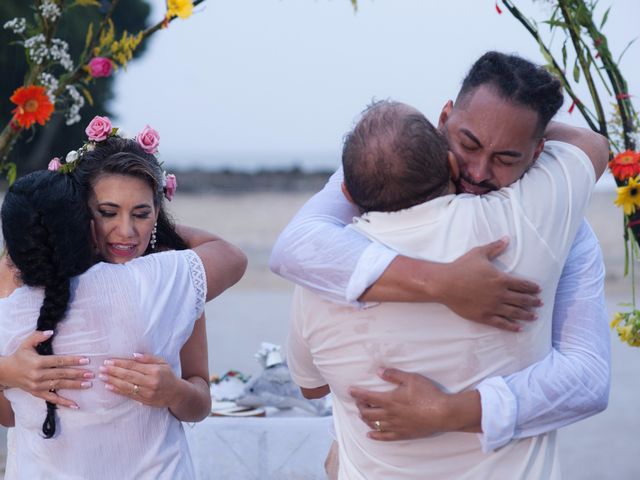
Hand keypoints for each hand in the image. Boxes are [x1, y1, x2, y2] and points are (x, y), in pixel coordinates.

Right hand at [0, 330, 93, 408]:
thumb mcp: (26, 343)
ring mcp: (37, 386)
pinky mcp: (36, 393)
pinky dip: (64, 402)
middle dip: (77, 374)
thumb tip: (51, 331)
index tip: (86, 360)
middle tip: (91, 374)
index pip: (59, 361)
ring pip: (59, 385)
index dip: (73, 360)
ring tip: (87, 384)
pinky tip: (75, 405)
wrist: (4, 372)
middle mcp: (38, 375)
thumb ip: (38, 336)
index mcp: (37, 362)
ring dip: (74, 385)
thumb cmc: (19, 356)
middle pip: (61, 374)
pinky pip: (52, 399)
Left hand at [99, 353, 180, 407]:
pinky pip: (128, 395)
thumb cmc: (168, 375)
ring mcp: (147, 392)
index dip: (120, 363)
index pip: (133, 366)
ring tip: (102, 377)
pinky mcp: (144, 400)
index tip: (108, 361)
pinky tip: (109, 387)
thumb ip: (149, 358)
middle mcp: (150, 382)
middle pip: (128, 376)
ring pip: (126, 386)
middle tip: (101, 368)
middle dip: (113, 371)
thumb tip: (133, 355)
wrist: (176, 394)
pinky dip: (117, 391)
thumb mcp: (163, 362)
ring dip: (112, 381)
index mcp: (155, 370)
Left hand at [350, 368, 479, 440]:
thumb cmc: (428, 394)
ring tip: (362, 414)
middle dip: (360, 406)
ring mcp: (396, 426)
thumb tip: (379, 371)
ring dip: (365, 419)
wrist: (443, 413)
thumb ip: (394, 375)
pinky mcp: (403, 434)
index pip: (367, 397)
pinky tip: (369, 434)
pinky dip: (375, 435)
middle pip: (367, 412)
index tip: (350, 390)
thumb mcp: (411, 379)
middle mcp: (389, 414)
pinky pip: (385, 437)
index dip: (357, 393)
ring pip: (374, 425)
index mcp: (390, 400)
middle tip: (358, 401)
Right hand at [434, 237, 541, 330]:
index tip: (538, 290)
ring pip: (515, 312)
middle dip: (533, 301)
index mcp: (501, 279)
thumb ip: (495, 247)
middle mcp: (500, 294)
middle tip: (539, 303)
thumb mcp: (479, 253)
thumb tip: (507, 238)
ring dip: (526, 315)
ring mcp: (493, 307)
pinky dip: (512, 327)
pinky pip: (502, 323)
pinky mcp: (484, 316)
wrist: (445, 284)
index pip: (523, 285)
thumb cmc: (461, 267)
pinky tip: (519, 328)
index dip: (532, 288)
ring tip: (534, 316)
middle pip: (522, 299)